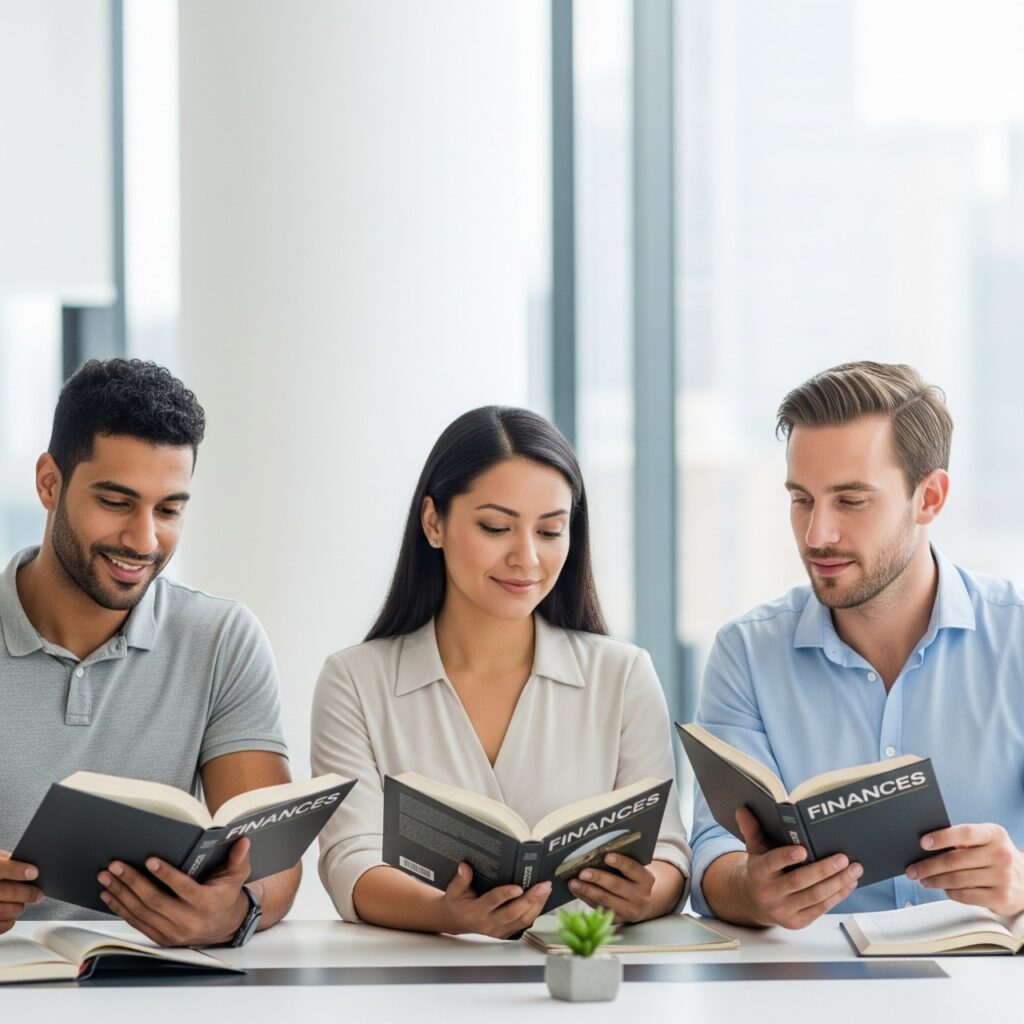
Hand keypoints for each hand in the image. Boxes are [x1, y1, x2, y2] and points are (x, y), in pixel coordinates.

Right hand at [0, 850, 42, 934]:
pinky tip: (10, 915)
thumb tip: (29, 864)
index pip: (2, 868)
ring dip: (18, 908)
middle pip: (8, 892)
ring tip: (22, 904)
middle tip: (38, 894)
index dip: (18, 870)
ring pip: (4, 911)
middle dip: (28, 893)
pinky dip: (8, 921)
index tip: (34, 873)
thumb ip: (6, 861)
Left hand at [98, 838, 251, 946]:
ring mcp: (173, 932)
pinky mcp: (161, 938)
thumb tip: (242, 842)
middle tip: (116, 866)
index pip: (184, 889)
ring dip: (121, 894)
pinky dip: (121, 908)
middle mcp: (188, 921)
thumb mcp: (237, 876)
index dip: (166, 875)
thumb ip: (238, 858)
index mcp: (207, 904)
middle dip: (132, 882)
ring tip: (107, 877)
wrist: (225, 926)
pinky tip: (111, 895)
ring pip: (141, 913)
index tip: (150, 860)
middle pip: (155, 901)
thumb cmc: (227, 895)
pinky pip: (137, 923)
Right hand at [440, 862, 550, 938]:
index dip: (506, 895)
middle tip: (543, 886)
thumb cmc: (457, 904)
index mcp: (476, 912)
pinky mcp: (506, 933)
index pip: (493, 902)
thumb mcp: (453, 891)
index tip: (519, 887)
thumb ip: (460, 879)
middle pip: (513, 913)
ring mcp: (498, 930)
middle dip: (531, 899)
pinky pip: (523, 924)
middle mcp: (489, 924)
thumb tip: (465, 867)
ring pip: (522, 920)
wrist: (456, 921)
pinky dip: (534, 911)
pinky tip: (541, 899)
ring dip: (537, 905)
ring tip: (546, 890)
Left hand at [568, 854, 657, 923]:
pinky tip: (576, 890)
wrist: (641, 903)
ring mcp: (629, 910)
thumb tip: (596, 852)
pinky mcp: (617, 919)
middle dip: (598, 878)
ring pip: (605, 899)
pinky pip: (599, 908)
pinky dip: (586, 898)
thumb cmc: (632, 879)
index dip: (620, 862)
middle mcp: (640, 896)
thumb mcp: (634, 870)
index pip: (633, 869)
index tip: (606, 856)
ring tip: (573, 882)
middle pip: (616, 886)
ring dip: (587, 890)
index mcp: (646, 880)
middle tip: (582, 872)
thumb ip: (622, 863)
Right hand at [734, 807, 861, 928]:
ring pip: (814, 896)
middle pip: (799, 881)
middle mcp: (769, 893)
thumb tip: (743, 809)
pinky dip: (838, 895)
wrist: (755, 901)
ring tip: (854, 869)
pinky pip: (821, 908)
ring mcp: (784, 910)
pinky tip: (849, 883)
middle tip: (842, 858)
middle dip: (823, 870)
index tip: (803, 849)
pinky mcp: (798, 922)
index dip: (786, 857)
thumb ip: (752, 829)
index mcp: (758, 872)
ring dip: (837, 883)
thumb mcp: (754, 849)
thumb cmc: (761, 870)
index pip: (771, 863)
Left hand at [906, 823, 1023, 915]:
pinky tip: (943, 889)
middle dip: (928, 866)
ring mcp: (1004, 877)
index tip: (922, 843)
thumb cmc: (994, 857)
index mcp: (994, 834)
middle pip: (955, 860)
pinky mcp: (1003, 898)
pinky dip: (951, 893)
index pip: (965, 833)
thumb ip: (963, 840)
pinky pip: (967, 896)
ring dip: (935, 881)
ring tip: (923, 880)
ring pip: (958, 880)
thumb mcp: (986, 841)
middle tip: (912, 870)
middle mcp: (1002, 854)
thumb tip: (925, 846)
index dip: (942, 837)